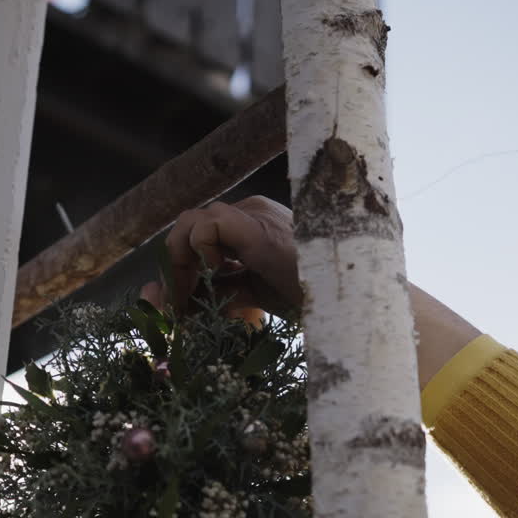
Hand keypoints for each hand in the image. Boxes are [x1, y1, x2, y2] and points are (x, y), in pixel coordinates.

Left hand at [141, 196, 300, 321]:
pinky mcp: (256, 226)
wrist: (343, 301)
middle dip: (176, 266)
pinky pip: (208, 225)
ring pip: (191, 221)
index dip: (182, 269)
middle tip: (179, 305)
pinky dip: (199, 253)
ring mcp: (254, 214)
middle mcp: (250, 211)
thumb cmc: (310, 298)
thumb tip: (174, 301)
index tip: (181, 306)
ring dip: (181, 262)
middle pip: (189, 226)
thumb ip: (218, 292)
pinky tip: (217, 277)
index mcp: (251, 225)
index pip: (198, 235)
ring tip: (192, 295)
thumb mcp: (254, 294)